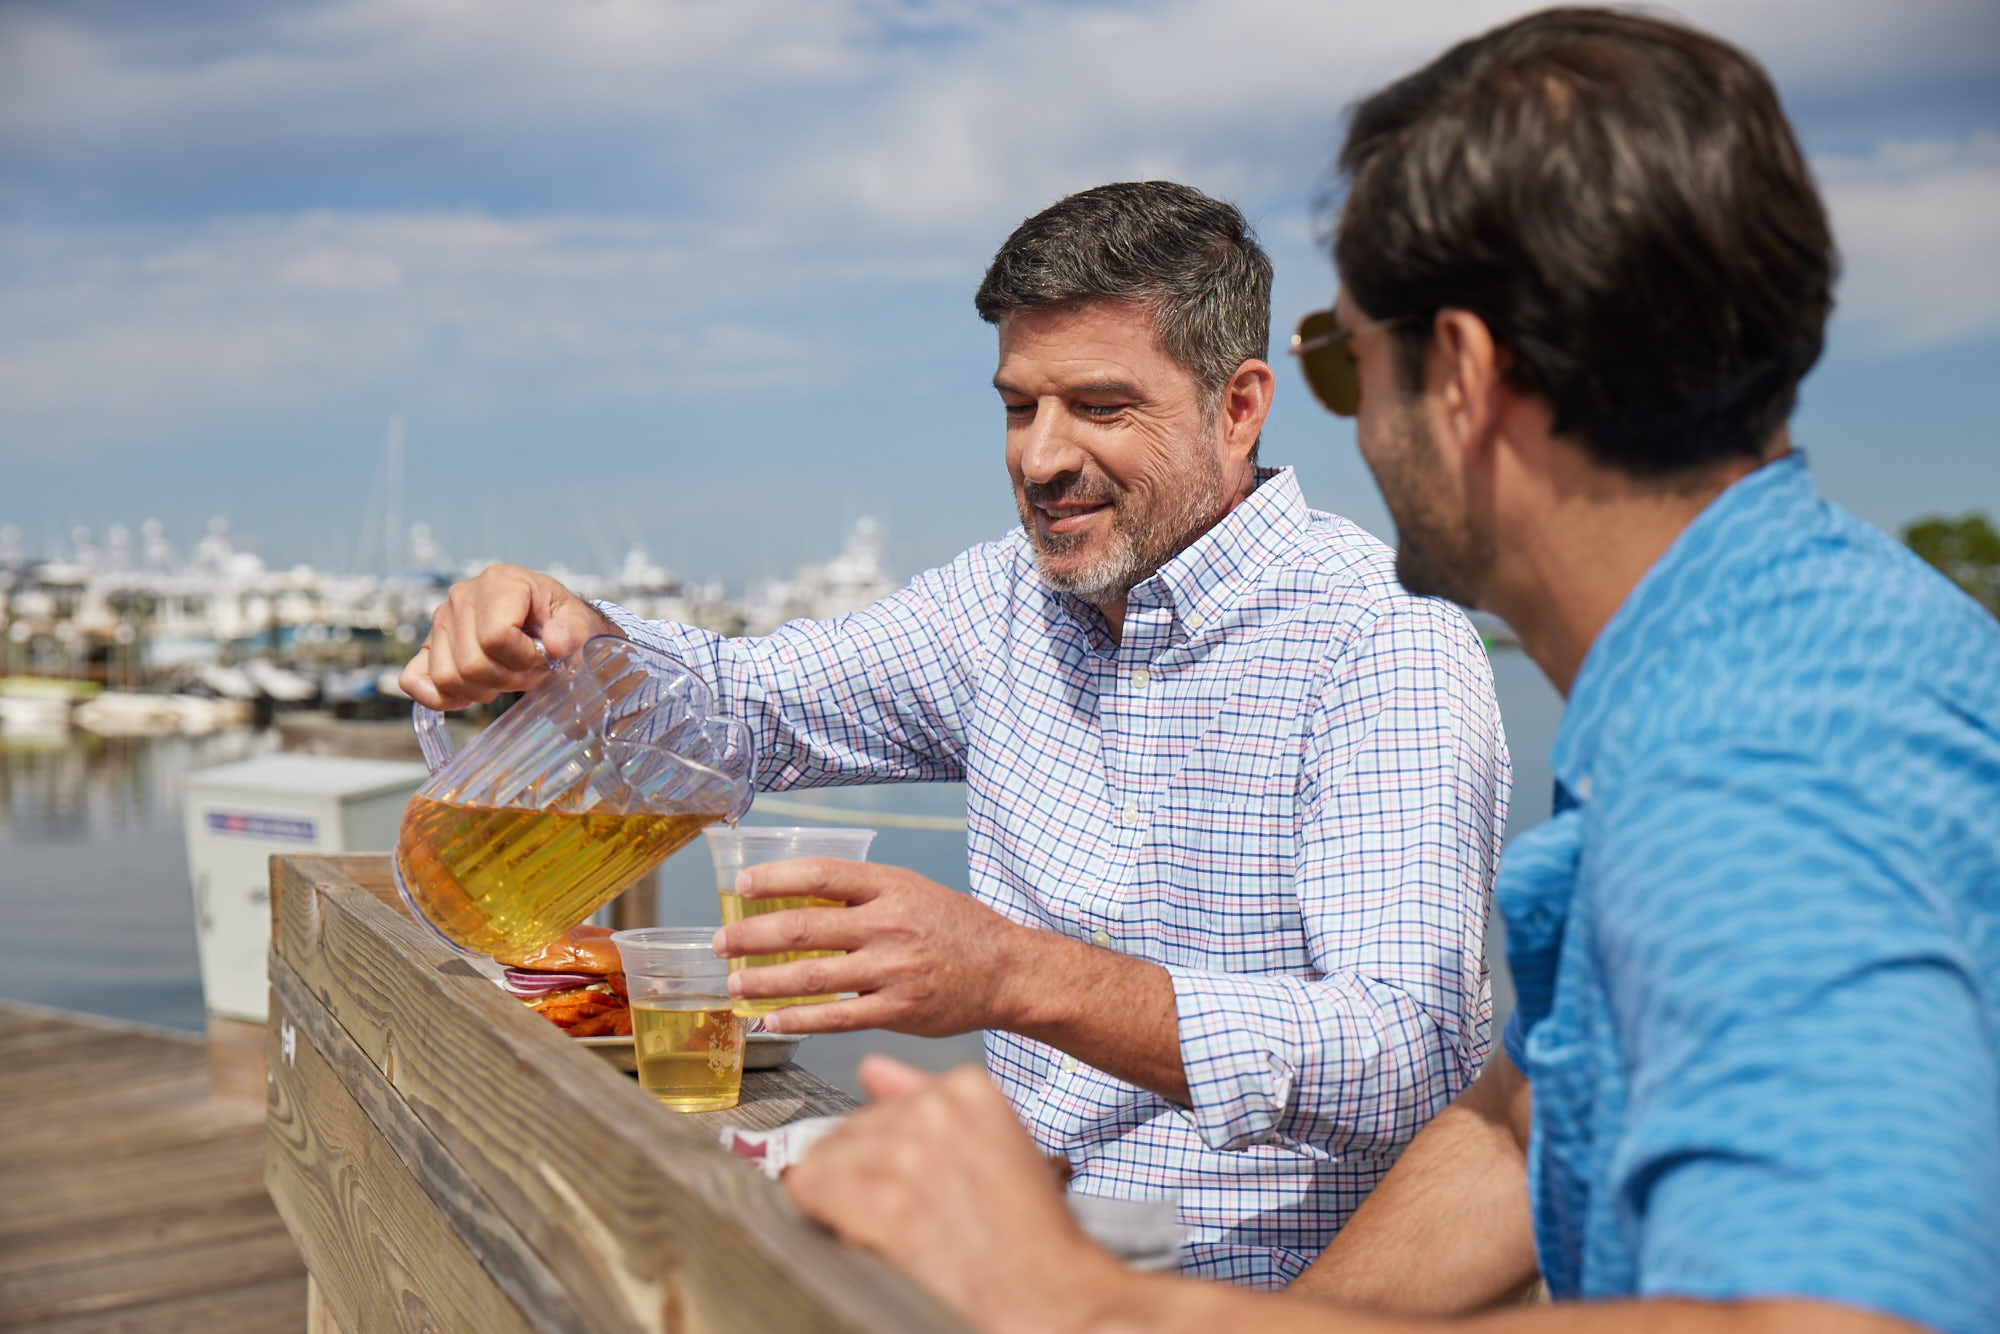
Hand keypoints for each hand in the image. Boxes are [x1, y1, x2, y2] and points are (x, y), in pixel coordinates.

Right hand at [400, 563, 617, 709]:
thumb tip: (555, 643)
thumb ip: (573, 630)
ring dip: (483, 690)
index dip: (523, 660)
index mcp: (499, 581)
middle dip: (508, 679)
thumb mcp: (578, 620)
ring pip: (448, 677)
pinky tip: (470, 694)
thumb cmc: (559, 621)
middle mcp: (462, 596)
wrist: (547, 623)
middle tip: (529, 672)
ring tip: (507, 676)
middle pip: (472, 663)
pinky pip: (414, 680)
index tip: (542, 657)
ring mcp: (441, 621)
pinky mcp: (430, 646)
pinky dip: (440, 697)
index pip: (495, 637)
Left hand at [712, 858, 1031, 1036]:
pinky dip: (799, 1019)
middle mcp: (890, 925)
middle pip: (805, 927)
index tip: (742, 885)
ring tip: (735, 984)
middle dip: (753, 936)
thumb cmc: (955, 928)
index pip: (822, 875)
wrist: (1007, 970)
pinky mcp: (899, 1009)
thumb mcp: (913, 892)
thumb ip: (863, 895)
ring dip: (765, 981)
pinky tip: (772, 1019)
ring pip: (813, 976)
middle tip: (723, 943)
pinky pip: (838, 1017)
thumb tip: (799, 900)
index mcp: (892, 887)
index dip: (777, 878)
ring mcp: (894, 969)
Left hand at [785, 1056, 1121, 1333]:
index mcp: (965, 1087)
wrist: (1046, 1288)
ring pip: (822, 1157)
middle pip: (848, 1129)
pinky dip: (820, 1212)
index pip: (881, 1102)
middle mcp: (933, 1108)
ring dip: (839, 1196)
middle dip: (859, 1172)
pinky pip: (809, 1188)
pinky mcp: (883, 1199)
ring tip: (881, 1225)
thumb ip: (927, 1098)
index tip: (909, 1181)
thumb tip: (872, 1069)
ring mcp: (907, 1150)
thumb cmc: (1028, 1228)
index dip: (885, 1151)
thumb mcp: (994, 1140)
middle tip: (898, 1211)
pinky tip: (857, 1231)